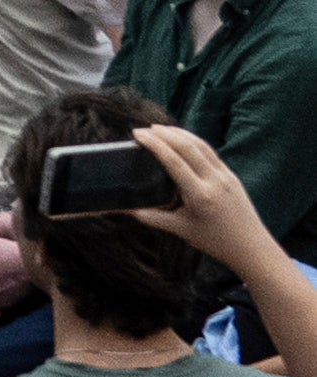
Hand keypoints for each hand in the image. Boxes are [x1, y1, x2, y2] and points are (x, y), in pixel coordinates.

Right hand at [139, 123, 269, 270]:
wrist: (252, 247)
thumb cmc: (215, 241)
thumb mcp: (181, 230)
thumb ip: (152, 218)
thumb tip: (125, 210)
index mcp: (200, 195)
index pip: (174, 161)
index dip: (154, 144)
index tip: (138, 135)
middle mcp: (215, 181)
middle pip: (188, 147)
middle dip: (164, 134)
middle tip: (143, 129)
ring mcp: (226, 176)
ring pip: (201, 145)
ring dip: (179, 133)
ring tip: (159, 128)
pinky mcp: (232, 176)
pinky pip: (210, 153)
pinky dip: (193, 142)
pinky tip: (182, 140)